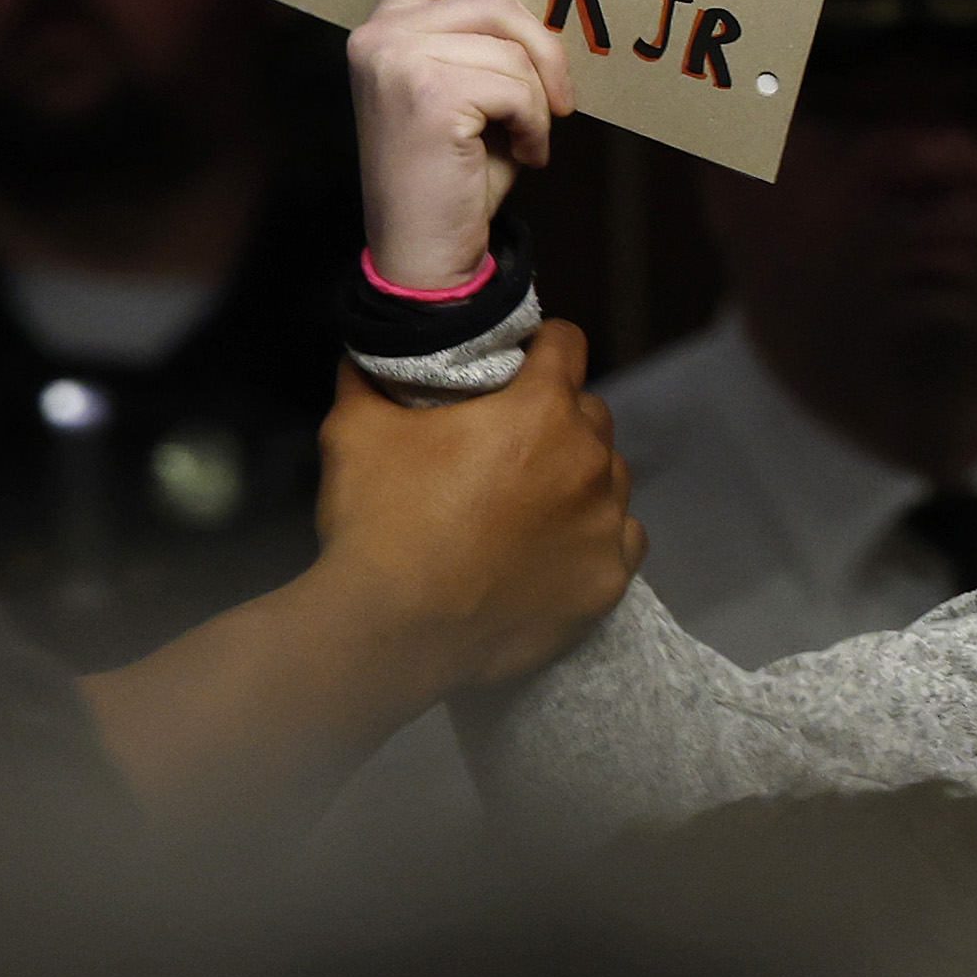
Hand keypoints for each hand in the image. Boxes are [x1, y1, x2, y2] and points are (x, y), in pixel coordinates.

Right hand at [72, 318, 642, 838]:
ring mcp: (605, 525)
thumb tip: (367, 352)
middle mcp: (589, 460)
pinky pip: (621, 539)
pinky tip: (557, 548)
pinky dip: (596, 535)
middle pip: (591, 414)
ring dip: (581, 477)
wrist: (394, 632)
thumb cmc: (379, 521)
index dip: (541, 346)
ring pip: (611, 477)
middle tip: (513, 444)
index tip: (519, 363)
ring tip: (534, 502)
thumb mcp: (355, 430)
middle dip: (558, 417)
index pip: (567, 344)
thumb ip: (370, 378)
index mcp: (541, 409)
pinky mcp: (608, 581)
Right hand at [347, 0, 573, 288]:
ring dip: (538, 102)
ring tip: (526, 143)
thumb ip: (481, 50)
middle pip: (496, 2)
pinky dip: (534, 125)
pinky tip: (521, 157)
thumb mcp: (466, 100)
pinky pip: (517, 86)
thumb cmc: (450, 183)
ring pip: (512, 49)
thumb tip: (537, 18)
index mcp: (384, 32)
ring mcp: (397, 59)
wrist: (421, 254)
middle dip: (545, 52)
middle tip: (562, 105)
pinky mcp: (426, 90)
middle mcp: (380, 37)